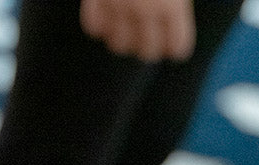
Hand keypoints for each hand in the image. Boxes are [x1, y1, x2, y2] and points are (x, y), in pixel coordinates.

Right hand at [80, 0, 195, 62]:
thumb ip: (175, 5)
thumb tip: (172, 33)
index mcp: (173, 3)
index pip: (177, 44)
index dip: (176, 46)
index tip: (174, 48)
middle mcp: (146, 8)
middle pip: (147, 52)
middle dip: (149, 47)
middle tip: (149, 40)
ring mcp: (118, 5)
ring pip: (118, 44)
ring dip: (123, 38)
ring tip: (126, 27)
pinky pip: (94, 28)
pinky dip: (100, 26)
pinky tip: (106, 18)